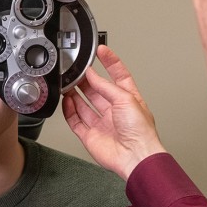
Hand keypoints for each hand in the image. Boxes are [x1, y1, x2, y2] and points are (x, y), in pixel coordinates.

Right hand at [62, 45, 166, 180]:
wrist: (135, 156)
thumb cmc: (140, 131)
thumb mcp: (126, 98)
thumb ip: (106, 86)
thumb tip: (92, 75)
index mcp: (128, 99)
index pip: (118, 75)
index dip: (110, 62)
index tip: (101, 50)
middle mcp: (114, 110)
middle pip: (96, 90)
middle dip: (86, 80)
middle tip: (76, 71)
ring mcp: (102, 123)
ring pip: (84, 104)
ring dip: (75, 94)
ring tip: (66, 84)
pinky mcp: (90, 135)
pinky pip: (75, 120)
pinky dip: (69, 111)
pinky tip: (66, 102)